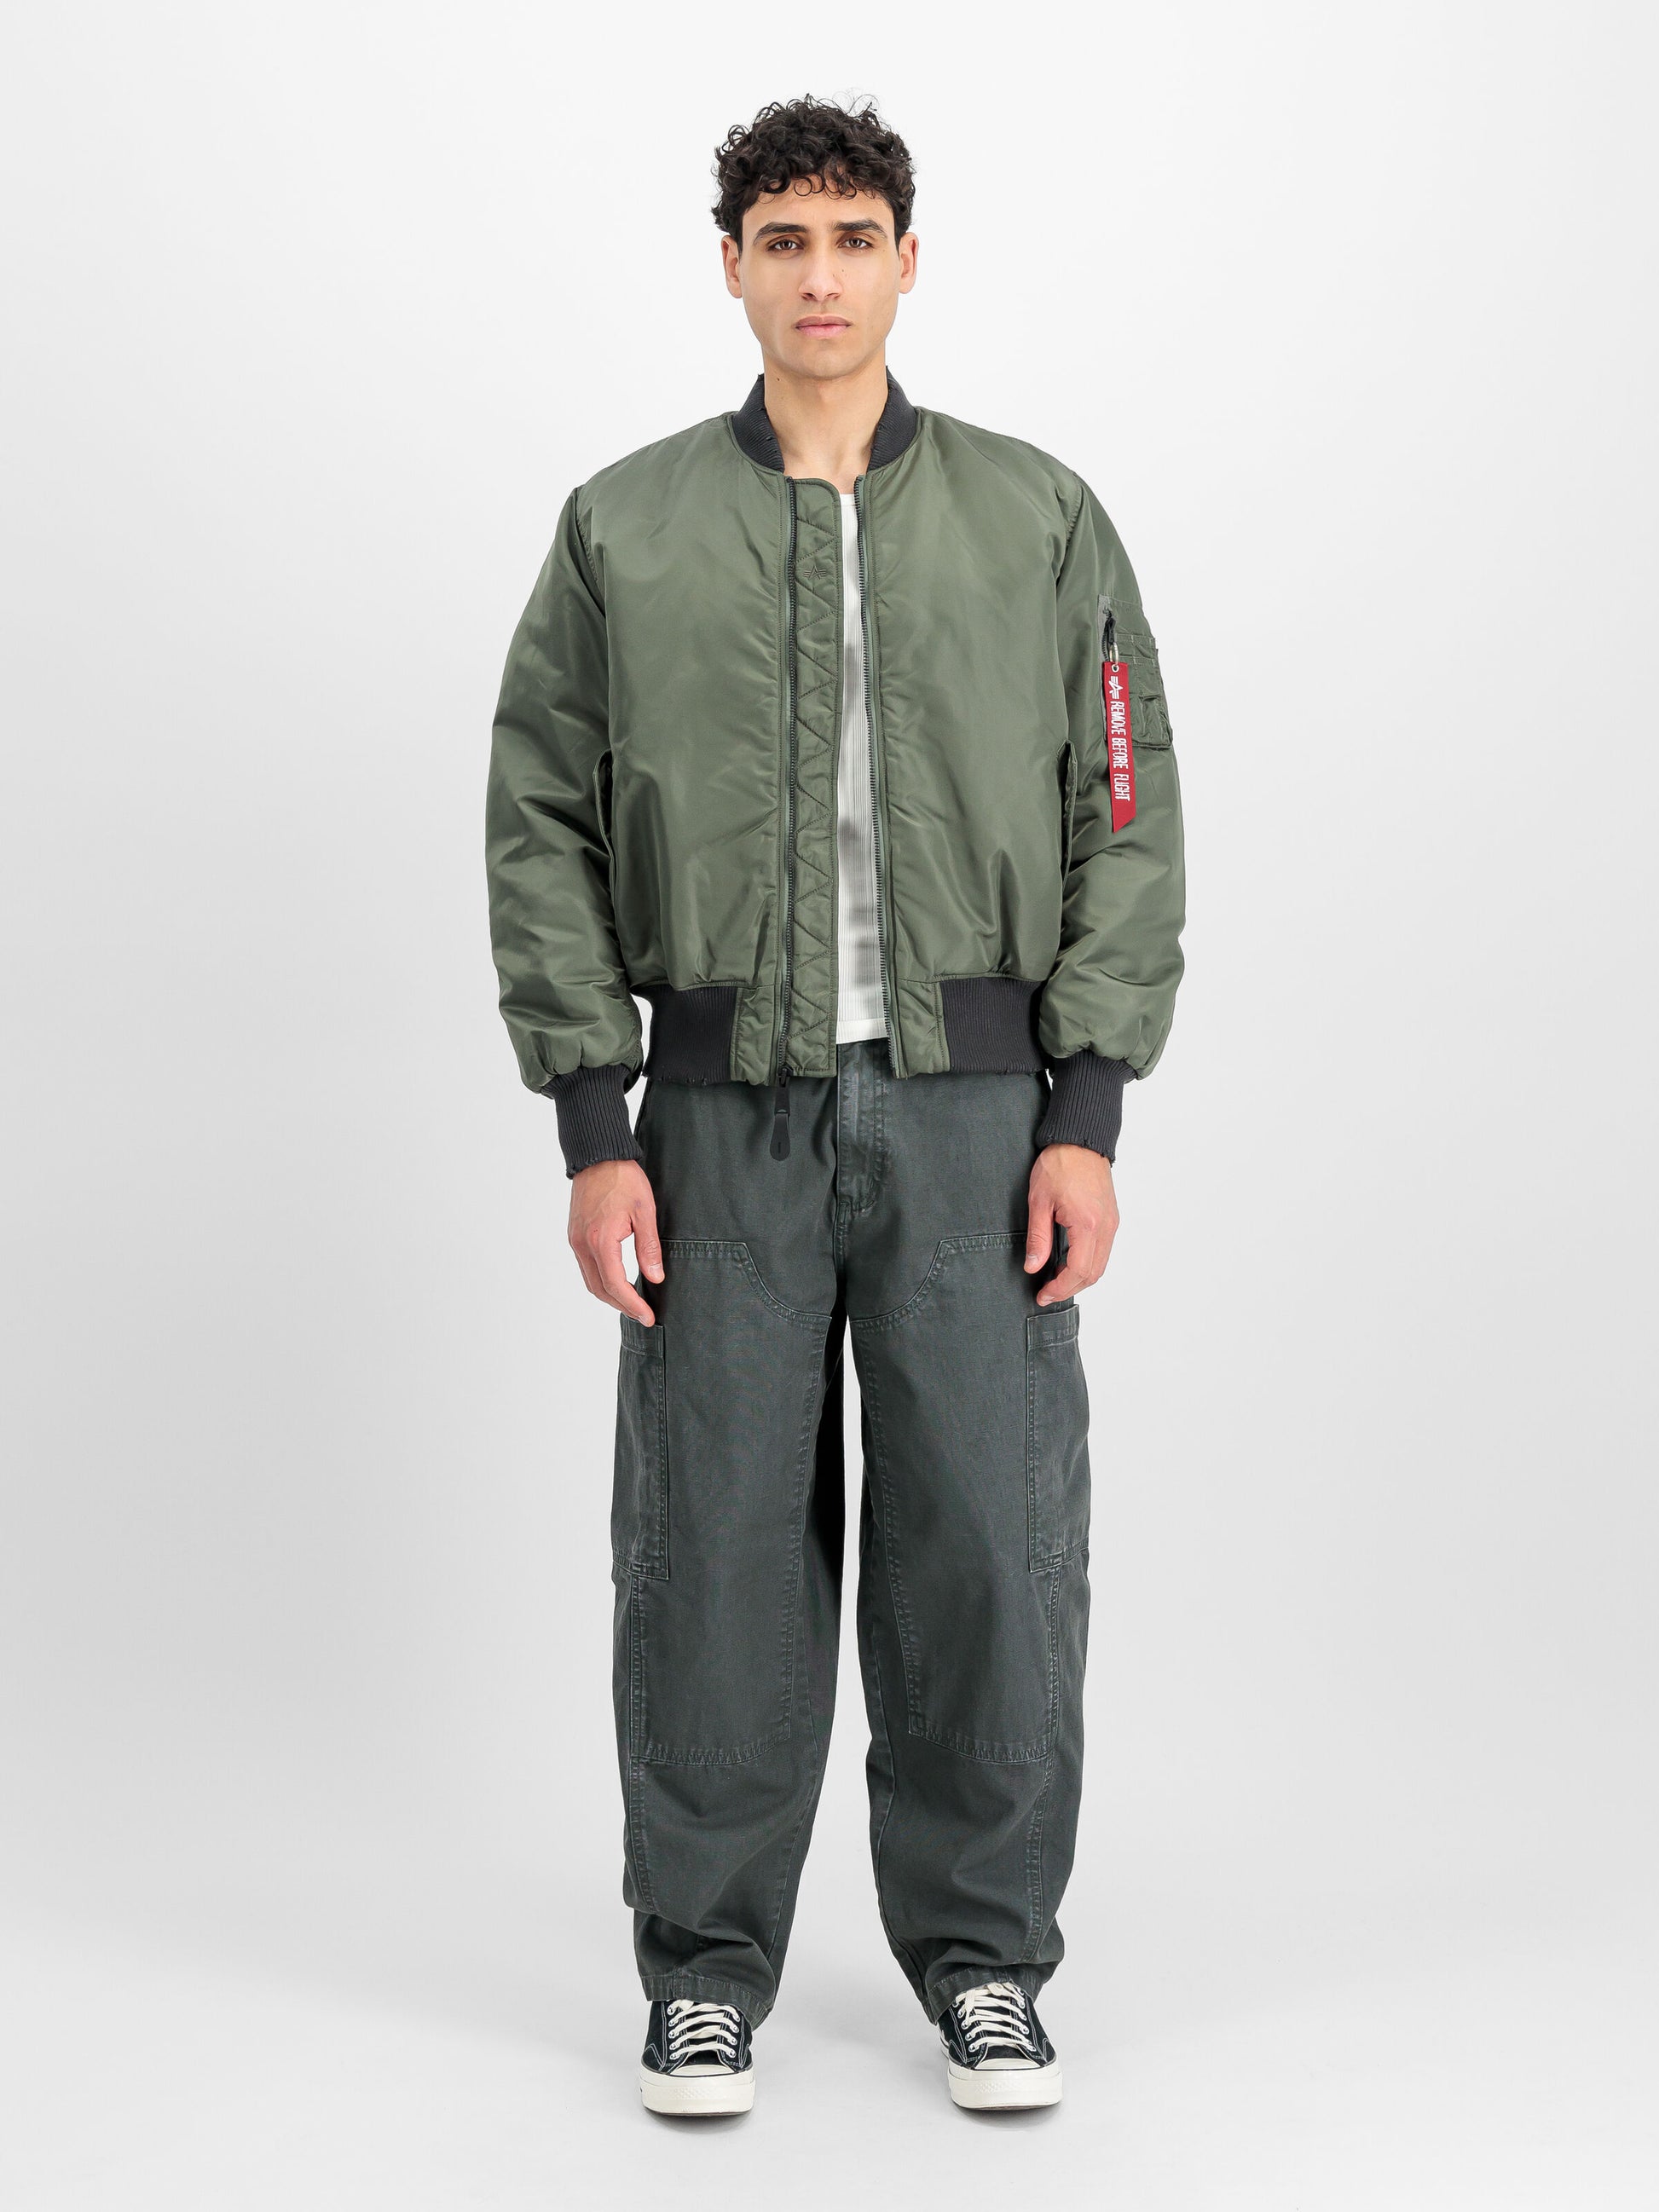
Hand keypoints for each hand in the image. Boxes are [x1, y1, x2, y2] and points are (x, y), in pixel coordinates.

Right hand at [568, 1158, 664, 1323]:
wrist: (598, 1156)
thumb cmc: (623, 1179)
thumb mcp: (645, 1211)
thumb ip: (648, 1247)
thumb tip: (655, 1278)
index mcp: (600, 1240)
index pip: (615, 1285)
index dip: (632, 1305)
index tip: (648, 1317)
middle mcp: (582, 1244)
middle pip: (599, 1289)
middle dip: (621, 1306)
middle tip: (642, 1315)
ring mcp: (575, 1240)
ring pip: (590, 1280)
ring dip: (610, 1295)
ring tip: (631, 1303)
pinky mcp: (574, 1235)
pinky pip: (586, 1267)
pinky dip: (601, 1280)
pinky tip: (616, 1281)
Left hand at [1024, 1144, 1117, 1305]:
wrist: (1080, 1140)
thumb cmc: (1060, 1164)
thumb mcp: (1039, 1201)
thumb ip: (1038, 1238)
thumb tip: (1033, 1266)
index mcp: (1087, 1224)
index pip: (1077, 1271)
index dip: (1059, 1288)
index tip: (1043, 1295)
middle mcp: (1105, 1227)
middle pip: (1093, 1273)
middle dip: (1069, 1288)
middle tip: (1046, 1293)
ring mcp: (1111, 1223)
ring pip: (1100, 1265)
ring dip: (1079, 1278)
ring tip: (1055, 1281)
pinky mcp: (1111, 1218)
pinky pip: (1103, 1251)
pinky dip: (1087, 1264)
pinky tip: (1068, 1263)